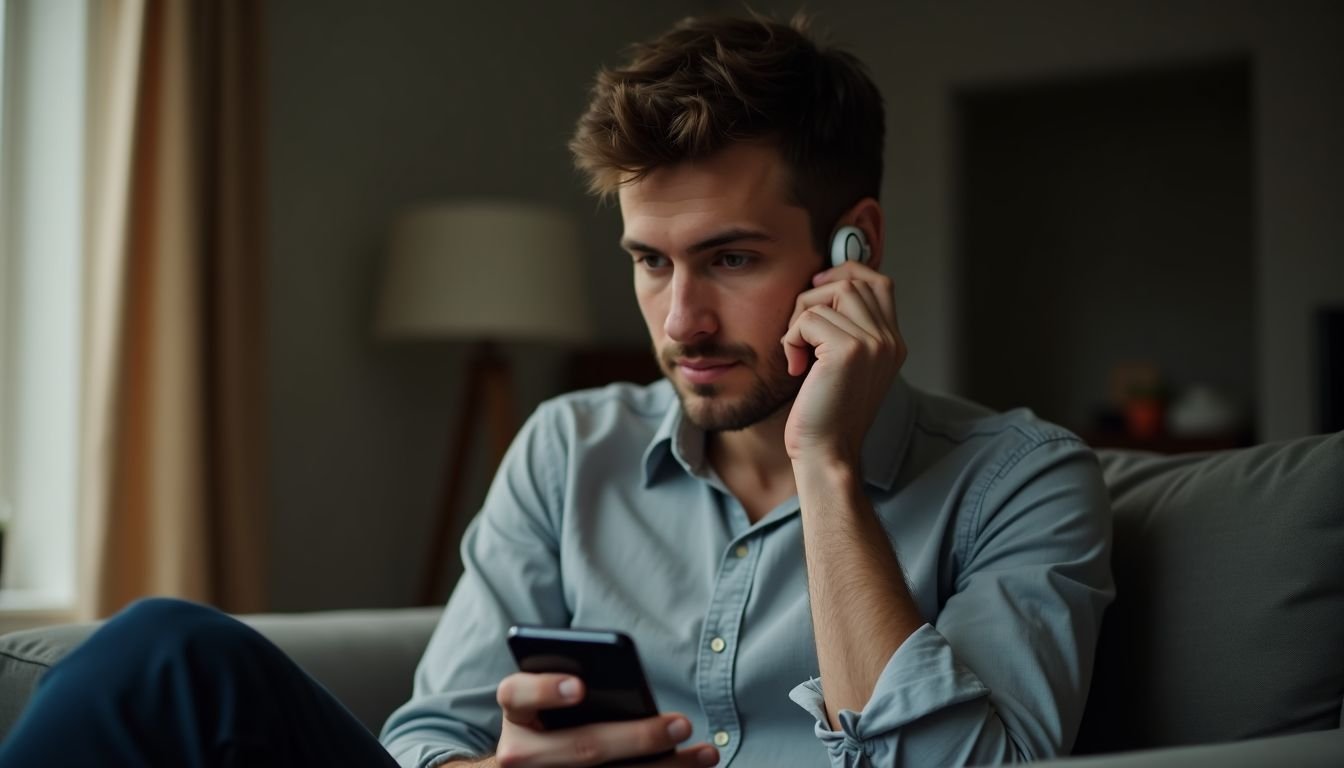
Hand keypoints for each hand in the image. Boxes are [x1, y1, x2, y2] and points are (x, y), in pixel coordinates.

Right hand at [491, 672, 718, 766]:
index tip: (581, 686)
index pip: (517, 693)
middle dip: (638, 738)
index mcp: (516, 713)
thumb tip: (631, 686)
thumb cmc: (555, 718)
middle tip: (683, 724)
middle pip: (582, 748)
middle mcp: (521, 753)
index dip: (545, 689)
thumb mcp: (554, 697)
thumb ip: (578, 682)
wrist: (534, 765)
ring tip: (706, 753)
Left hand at [780, 261, 905, 462]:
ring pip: (827, 295)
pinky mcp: (850, 350)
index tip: (817, 286)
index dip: (846, 271)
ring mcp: (874, 343)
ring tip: (799, 353)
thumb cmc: (824, 413)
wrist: (827, 453)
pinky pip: (809, 319)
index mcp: (893, 343)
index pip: (879, 282)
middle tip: (799, 333)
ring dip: (799, 319)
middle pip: (850, 281)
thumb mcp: (842, 366)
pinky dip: (792, 339)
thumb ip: (845, 329)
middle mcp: (890, 340)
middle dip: (813, 298)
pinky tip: (797, 368)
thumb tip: (822, 284)